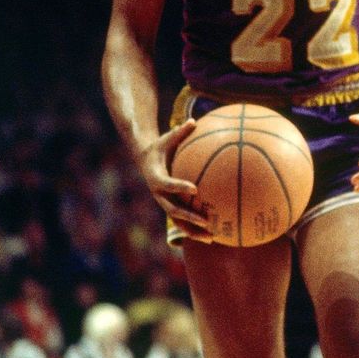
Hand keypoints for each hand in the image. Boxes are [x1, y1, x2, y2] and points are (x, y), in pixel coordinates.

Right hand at [138, 119, 213, 242]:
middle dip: (190, 218)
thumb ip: (179, 132)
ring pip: (178, 222)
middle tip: (206, 221)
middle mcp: (159, 195)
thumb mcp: (166, 139)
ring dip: (194, 231)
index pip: (169, 184)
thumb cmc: (160, 147)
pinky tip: (214, 235)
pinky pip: (183, 221)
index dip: (180, 187)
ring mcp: (165, 203)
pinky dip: (196, 229)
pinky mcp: (171, 207)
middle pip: (174, 210)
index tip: (195, 189)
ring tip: (212, 237)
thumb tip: (193, 120)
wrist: (144, 162)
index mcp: (156, 178)